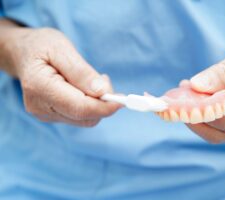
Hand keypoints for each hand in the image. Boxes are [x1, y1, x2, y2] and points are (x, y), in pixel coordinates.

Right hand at [4, 27, 119, 126]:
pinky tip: (85, 88)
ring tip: (92, 80)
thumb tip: (103, 92)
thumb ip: (81, 72)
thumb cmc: (41, 46)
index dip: (104, 106)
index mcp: (39, 86)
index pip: (79, 107)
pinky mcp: (52, 116)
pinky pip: (80, 116)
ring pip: (85, 119)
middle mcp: (40, 106)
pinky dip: (90, 104)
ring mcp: (45, 114)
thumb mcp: (61, 48)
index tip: (122, 100)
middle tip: (104, 79)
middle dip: (102, 102)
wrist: (23, 53)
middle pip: (84, 117)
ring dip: (97, 103)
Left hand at [188, 39, 224, 142]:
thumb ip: (223, 73)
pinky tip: (187, 95)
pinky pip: (213, 124)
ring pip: (213, 132)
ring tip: (179, 96)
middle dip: (194, 120)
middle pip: (221, 133)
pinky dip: (197, 113)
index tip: (186, 100)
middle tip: (174, 103)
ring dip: (192, 117)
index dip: (207, 113)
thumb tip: (195, 86)